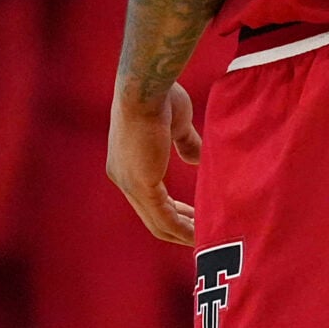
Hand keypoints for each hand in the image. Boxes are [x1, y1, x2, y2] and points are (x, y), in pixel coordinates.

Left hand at [108, 84, 200, 245]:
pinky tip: (199, 233)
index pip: (151, 197)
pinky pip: (163, 216)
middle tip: (202, 233)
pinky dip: (181, 228)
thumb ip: (186, 144)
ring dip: (182, 233)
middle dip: (179, 226)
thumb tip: (197, 160)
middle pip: (153, 215)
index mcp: (128, 163)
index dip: (175, 209)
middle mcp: (123, 177)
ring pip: (157, 221)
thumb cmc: (161, 97)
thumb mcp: (177, 124)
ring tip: (205, 240)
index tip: (196, 215)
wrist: (146, 87)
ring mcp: (130, 183)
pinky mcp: (141, 185)